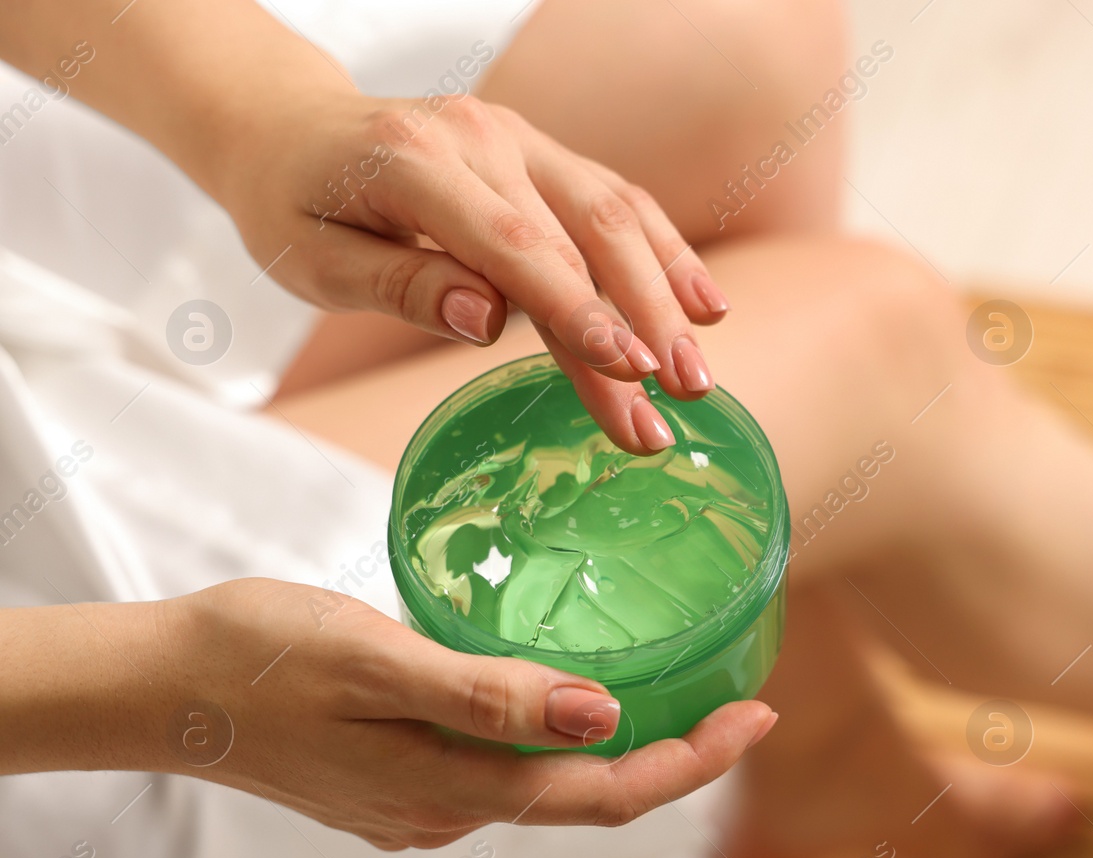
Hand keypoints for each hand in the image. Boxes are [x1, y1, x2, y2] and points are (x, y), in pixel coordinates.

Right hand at [163, 579, 774, 849]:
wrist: (157, 688)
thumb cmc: (257, 655)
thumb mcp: (375, 657)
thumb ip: (485, 693)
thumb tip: (600, 714)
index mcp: (452, 786)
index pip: (605, 793)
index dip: (693, 763)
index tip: (758, 716)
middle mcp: (446, 811)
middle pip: (588, 797)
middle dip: (676, 757)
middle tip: (740, 701)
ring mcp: (419, 804)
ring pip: (546, 785)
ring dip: (619, 748)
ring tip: (678, 693)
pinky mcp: (396, 781)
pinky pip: (501, 771)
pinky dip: (555, 738)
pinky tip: (567, 696)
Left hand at [217, 93, 727, 453]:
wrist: (289, 125)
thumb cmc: (294, 204)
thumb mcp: (312, 261)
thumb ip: (398, 287)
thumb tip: (484, 322)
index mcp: (413, 162)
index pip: (514, 245)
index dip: (576, 310)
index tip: (626, 370)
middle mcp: (481, 137)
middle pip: (583, 232)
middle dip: (640, 321)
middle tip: (680, 399)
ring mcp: (519, 139)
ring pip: (614, 215)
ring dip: (666, 295)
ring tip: (698, 375)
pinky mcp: (543, 154)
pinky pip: (616, 200)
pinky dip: (665, 252)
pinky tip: (704, 305)